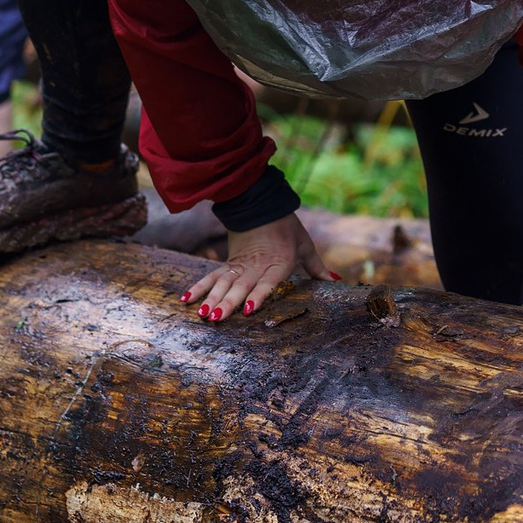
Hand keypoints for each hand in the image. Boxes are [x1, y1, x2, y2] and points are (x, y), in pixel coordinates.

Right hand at [183, 215, 335, 320]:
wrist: (261, 203)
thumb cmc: (286, 226)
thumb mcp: (304, 244)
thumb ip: (316, 267)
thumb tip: (336, 281)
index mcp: (277, 262)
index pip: (267, 281)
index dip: (258, 295)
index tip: (249, 309)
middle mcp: (256, 265)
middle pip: (240, 286)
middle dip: (228, 303)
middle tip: (216, 318)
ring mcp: (239, 264)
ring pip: (223, 283)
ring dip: (211, 298)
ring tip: (203, 314)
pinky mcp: (228, 262)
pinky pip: (211, 275)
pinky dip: (198, 286)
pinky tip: (186, 299)